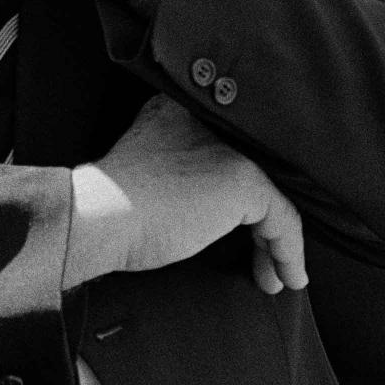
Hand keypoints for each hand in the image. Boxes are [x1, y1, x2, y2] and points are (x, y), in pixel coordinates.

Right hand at [63, 95, 306, 294]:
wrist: (96, 217)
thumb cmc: (110, 208)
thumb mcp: (147, 166)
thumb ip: (178, 164)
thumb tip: (208, 204)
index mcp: (183, 109)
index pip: (233, 148)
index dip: (243, 191)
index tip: (248, 226)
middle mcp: (212, 119)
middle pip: (258, 170)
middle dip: (265, 218)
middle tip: (264, 254)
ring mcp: (230, 149)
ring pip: (271, 196)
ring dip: (277, 242)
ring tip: (274, 275)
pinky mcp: (243, 180)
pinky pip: (282, 219)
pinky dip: (287, 252)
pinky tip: (287, 276)